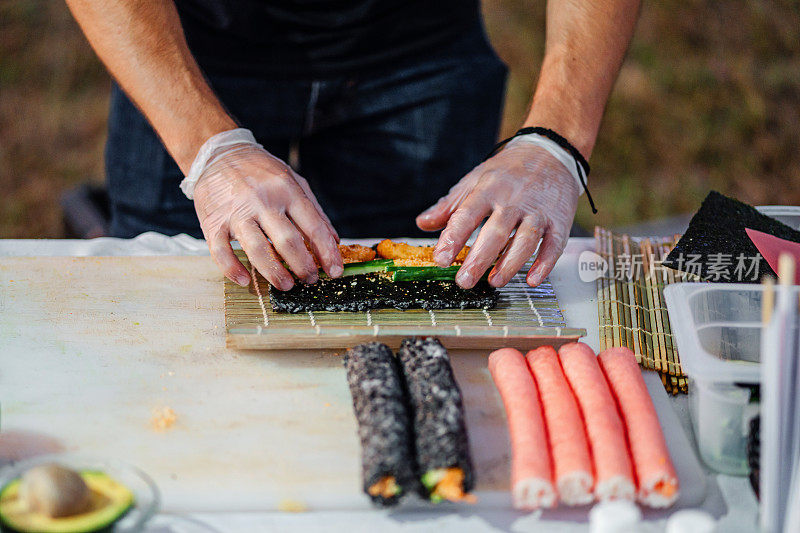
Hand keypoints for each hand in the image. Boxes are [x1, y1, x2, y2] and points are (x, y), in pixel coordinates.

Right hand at [193, 144, 341, 289]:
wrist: (218, 154)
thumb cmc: (260, 171)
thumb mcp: (293, 180)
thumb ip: (314, 211)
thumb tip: (334, 241)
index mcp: (286, 190)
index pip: (313, 227)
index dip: (327, 253)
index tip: (335, 271)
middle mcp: (262, 200)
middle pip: (288, 241)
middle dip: (303, 267)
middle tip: (310, 280)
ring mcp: (236, 212)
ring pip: (258, 250)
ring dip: (275, 274)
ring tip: (287, 285)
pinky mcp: (213, 222)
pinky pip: (221, 252)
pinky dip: (233, 270)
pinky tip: (246, 280)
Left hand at [416, 141, 578, 288]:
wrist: (550, 151)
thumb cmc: (508, 171)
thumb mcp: (474, 180)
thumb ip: (449, 206)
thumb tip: (423, 223)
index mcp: (488, 189)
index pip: (467, 215)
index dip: (452, 238)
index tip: (440, 258)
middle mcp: (513, 200)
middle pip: (496, 232)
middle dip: (479, 259)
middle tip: (465, 280)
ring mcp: (538, 211)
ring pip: (526, 240)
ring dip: (510, 264)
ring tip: (494, 282)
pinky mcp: (559, 220)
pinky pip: (553, 244)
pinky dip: (545, 264)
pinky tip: (533, 279)